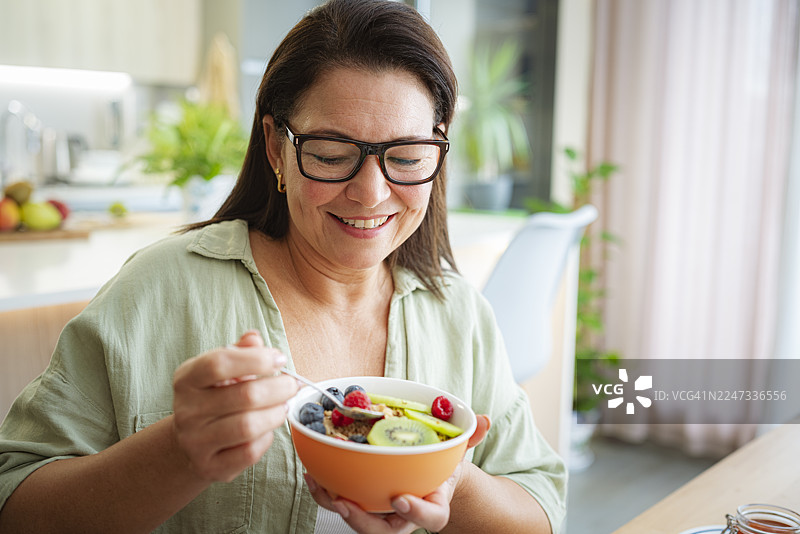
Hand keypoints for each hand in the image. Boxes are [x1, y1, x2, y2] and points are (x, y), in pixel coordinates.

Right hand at [172, 330, 297, 482]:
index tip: (280, 358)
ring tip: (283, 405)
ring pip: (248, 426)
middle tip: (292, 384)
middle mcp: (186, 410)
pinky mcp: (210, 466)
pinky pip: (249, 452)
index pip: (219, 364)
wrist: (191, 441)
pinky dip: (266, 438)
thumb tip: (255, 338)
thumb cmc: (215, 396)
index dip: (256, 359)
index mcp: (186, 379)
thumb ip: (240, 352)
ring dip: (275, 413)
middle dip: (279, 387)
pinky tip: (267, 429)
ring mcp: (195, 441)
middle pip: (244, 396)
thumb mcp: (222, 370)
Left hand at [306, 414, 490, 533]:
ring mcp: (382, 514)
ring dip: (336, 505)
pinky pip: (343, 503)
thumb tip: (484, 420)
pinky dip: (326, 491)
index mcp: (433, 505)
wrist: (428, 477)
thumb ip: (469, 437)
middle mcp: (405, 516)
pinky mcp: (362, 505)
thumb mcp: (457, 451)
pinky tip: (314, 473)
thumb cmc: (441, 465)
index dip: (416, 512)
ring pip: (358, 521)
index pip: (431, 518)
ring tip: (322, 486)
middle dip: (362, 522)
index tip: (401, 497)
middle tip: (346, 503)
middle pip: (384, 532)